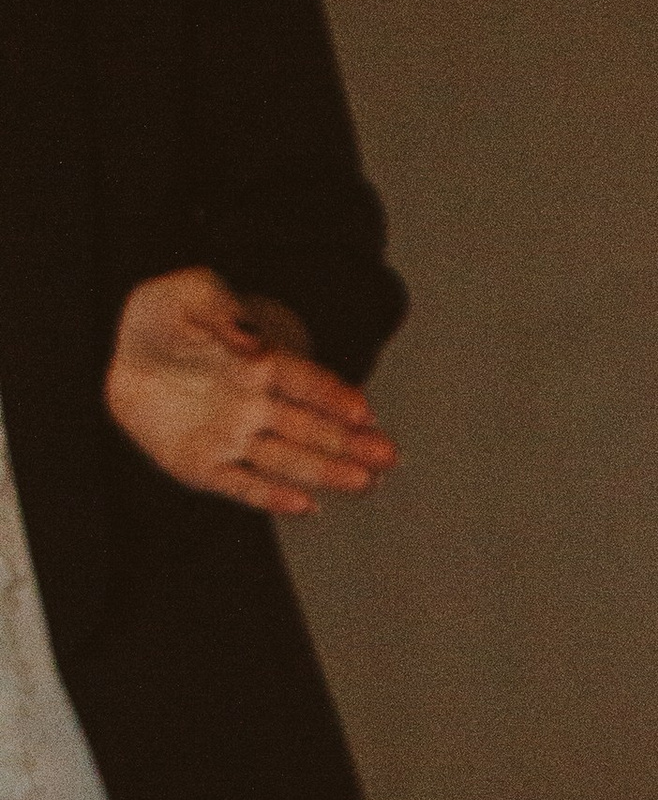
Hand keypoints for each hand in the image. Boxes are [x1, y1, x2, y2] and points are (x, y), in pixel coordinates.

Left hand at [104, 269, 395, 517]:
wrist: (127, 357)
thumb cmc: (166, 320)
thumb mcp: (188, 293)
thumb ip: (220, 309)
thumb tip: (254, 344)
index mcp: (261, 364)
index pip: (304, 382)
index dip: (332, 396)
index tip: (362, 410)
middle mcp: (257, 407)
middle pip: (310, 427)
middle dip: (349, 442)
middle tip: (387, 455)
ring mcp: (235, 440)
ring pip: (287, 459)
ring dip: (326, 471)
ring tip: (363, 481)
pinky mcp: (206, 468)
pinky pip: (242, 485)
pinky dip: (272, 496)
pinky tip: (304, 506)